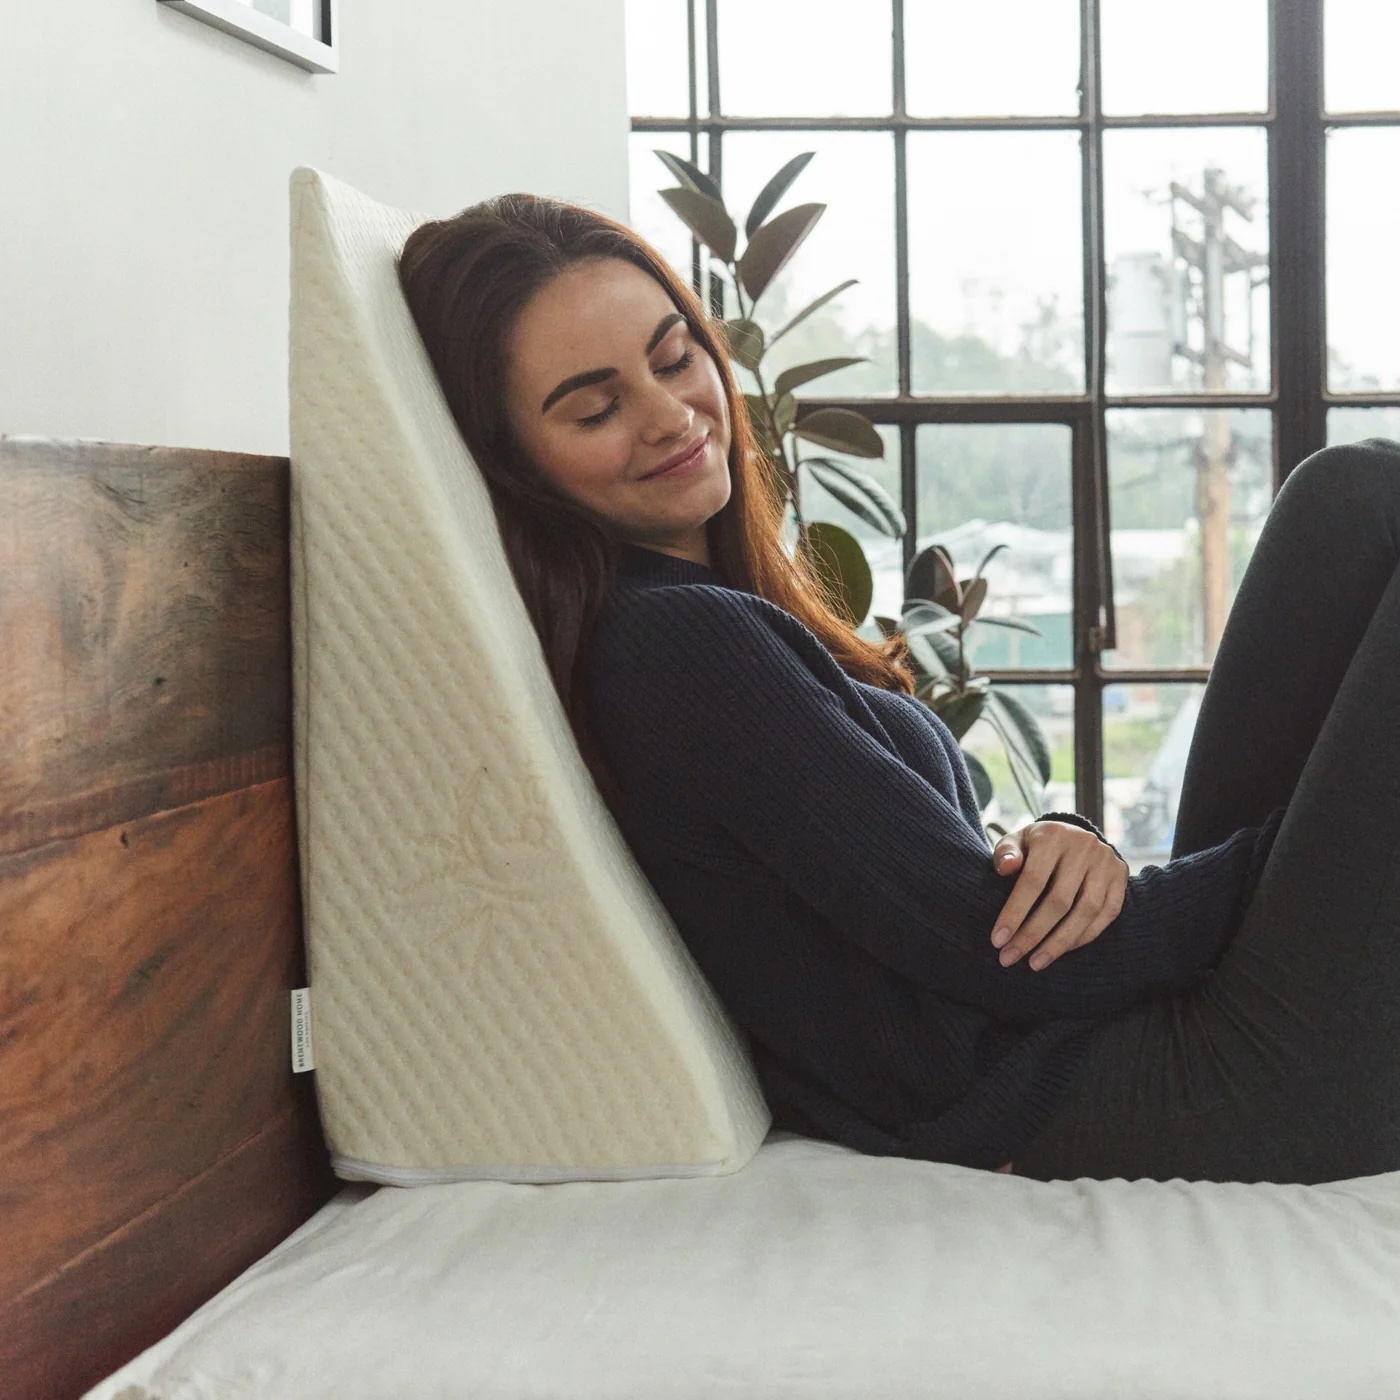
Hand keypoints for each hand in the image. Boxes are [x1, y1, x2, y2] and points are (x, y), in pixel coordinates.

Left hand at [988, 821, 1127, 970]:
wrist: (1072, 835)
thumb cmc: (1035, 846)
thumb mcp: (1016, 842)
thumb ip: (1006, 854)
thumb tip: (1005, 868)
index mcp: (1052, 836)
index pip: (1033, 880)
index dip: (1015, 912)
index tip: (997, 940)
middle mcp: (1083, 846)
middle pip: (1059, 901)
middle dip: (1032, 934)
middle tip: (1010, 958)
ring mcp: (1106, 862)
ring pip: (1085, 911)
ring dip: (1059, 943)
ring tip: (1035, 962)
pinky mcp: (1120, 876)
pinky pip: (1107, 914)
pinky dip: (1084, 936)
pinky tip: (1061, 950)